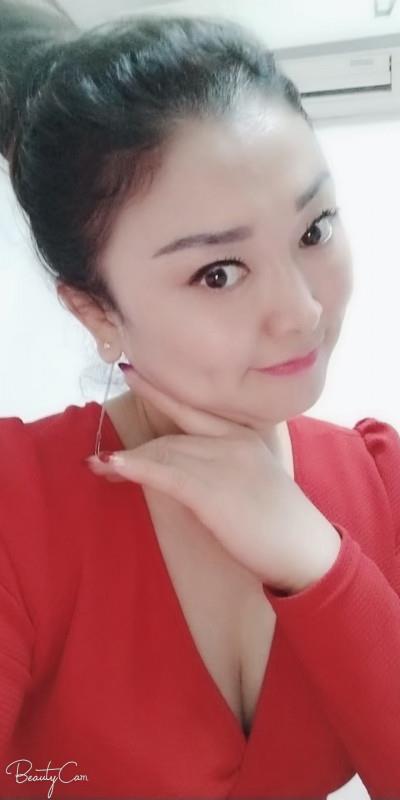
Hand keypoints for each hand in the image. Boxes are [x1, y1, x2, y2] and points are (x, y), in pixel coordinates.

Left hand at [87, 368, 340, 592]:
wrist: (304, 550)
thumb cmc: (279, 522)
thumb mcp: (253, 480)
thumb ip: (224, 465)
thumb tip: (188, 467)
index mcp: (241, 435)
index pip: (193, 407)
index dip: (159, 390)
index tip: (132, 372)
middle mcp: (230, 441)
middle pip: (169, 437)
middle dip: (133, 450)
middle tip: (98, 460)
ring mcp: (222, 463)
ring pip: (162, 453)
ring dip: (124, 462)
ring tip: (94, 466)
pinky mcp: (212, 490)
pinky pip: (165, 474)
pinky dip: (134, 469)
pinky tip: (111, 465)